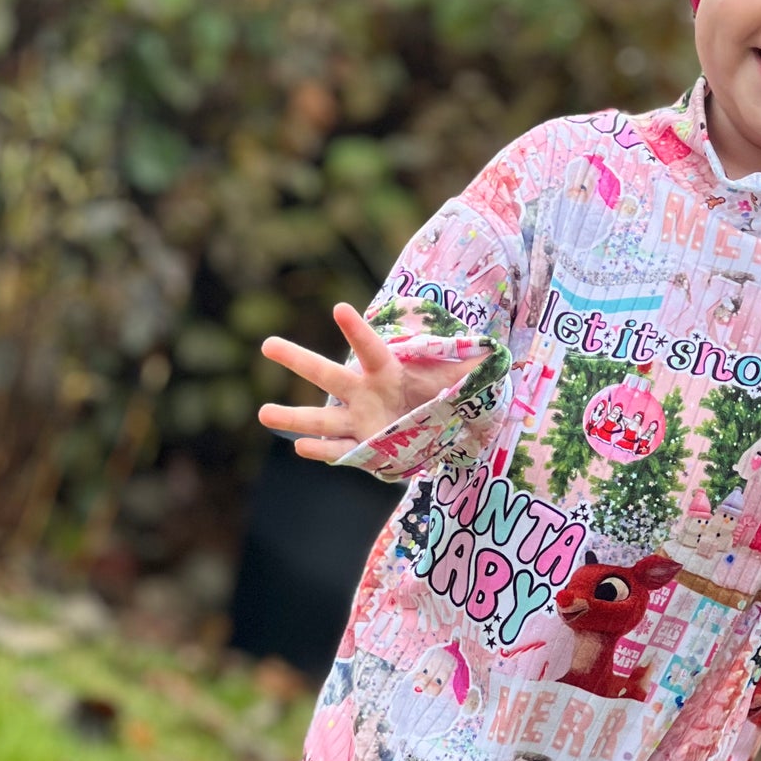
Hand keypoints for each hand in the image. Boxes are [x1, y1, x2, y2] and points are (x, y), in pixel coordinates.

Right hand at [257, 303, 481, 462]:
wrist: (436, 426)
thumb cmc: (444, 394)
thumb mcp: (465, 378)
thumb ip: (476, 363)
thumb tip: (497, 349)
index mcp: (387, 369)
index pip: (370, 347)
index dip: (356, 330)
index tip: (339, 309)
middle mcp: (364, 392)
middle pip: (327, 374)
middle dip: (297, 360)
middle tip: (266, 344)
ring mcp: (358, 420)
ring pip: (320, 418)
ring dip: (293, 417)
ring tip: (263, 413)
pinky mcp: (362, 447)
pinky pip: (337, 450)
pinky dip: (320, 451)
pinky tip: (300, 449)